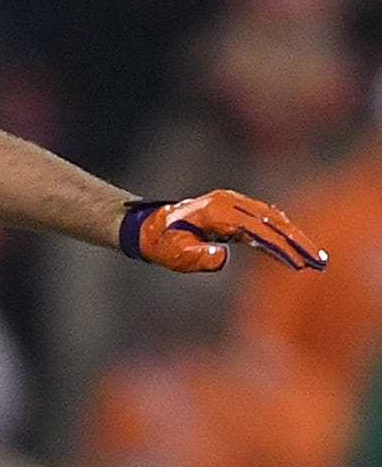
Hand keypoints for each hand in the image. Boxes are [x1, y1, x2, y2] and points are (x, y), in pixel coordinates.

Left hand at [120, 191, 327, 273]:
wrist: (146, 227)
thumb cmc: (160, 242)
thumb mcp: (173, 254)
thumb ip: (197, 257)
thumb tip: (222, 258)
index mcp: (219, 211)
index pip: (258, 229)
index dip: (281, 246)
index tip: (299, 263)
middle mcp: (230, 203)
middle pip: (273, 220)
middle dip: (298, 241)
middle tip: (320, 261)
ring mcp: (232, 204)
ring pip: (272, 219)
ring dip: (294, 236)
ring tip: (315, 257)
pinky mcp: (233, 212)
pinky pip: (263, 221)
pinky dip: (281, 232)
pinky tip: (294, 246)